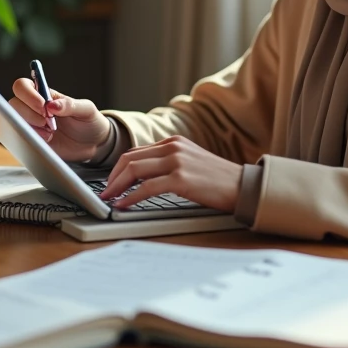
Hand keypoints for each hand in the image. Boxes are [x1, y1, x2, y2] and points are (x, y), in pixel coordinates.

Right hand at [8, 79, 112, 162]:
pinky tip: (49, 139)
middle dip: (30, 113)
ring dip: (32, 126)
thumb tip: (52, 105)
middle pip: (14, 103)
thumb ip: (69, 105)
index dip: (28, 95)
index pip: (23, 86)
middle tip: (48, 121)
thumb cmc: (89, 121)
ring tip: (51, 131)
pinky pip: (21, 137)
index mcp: (46, 95)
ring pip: (15, 121)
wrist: (94, 144)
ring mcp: (32, 125)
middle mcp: (34, 108)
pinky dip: (33, 138)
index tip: (43, 106)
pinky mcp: (33, 140)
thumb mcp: (86, 109)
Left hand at [98, 136, 241, 212]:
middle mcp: (173, 147)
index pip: (136, 152)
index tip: (110, 182)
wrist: (243, 186)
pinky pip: (147, 188)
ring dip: (117, 186)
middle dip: (112, 177)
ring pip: (134, 170)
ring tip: (109, 199)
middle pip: (130, 159)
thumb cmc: (218, 180)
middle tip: (104, 192)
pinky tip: (124, 205)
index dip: (118, 168)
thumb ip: (169, 163)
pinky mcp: (181, 179)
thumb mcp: (190, 162)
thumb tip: (141, 178)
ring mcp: (177, 161)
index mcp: (173, 142)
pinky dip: (131, 197)